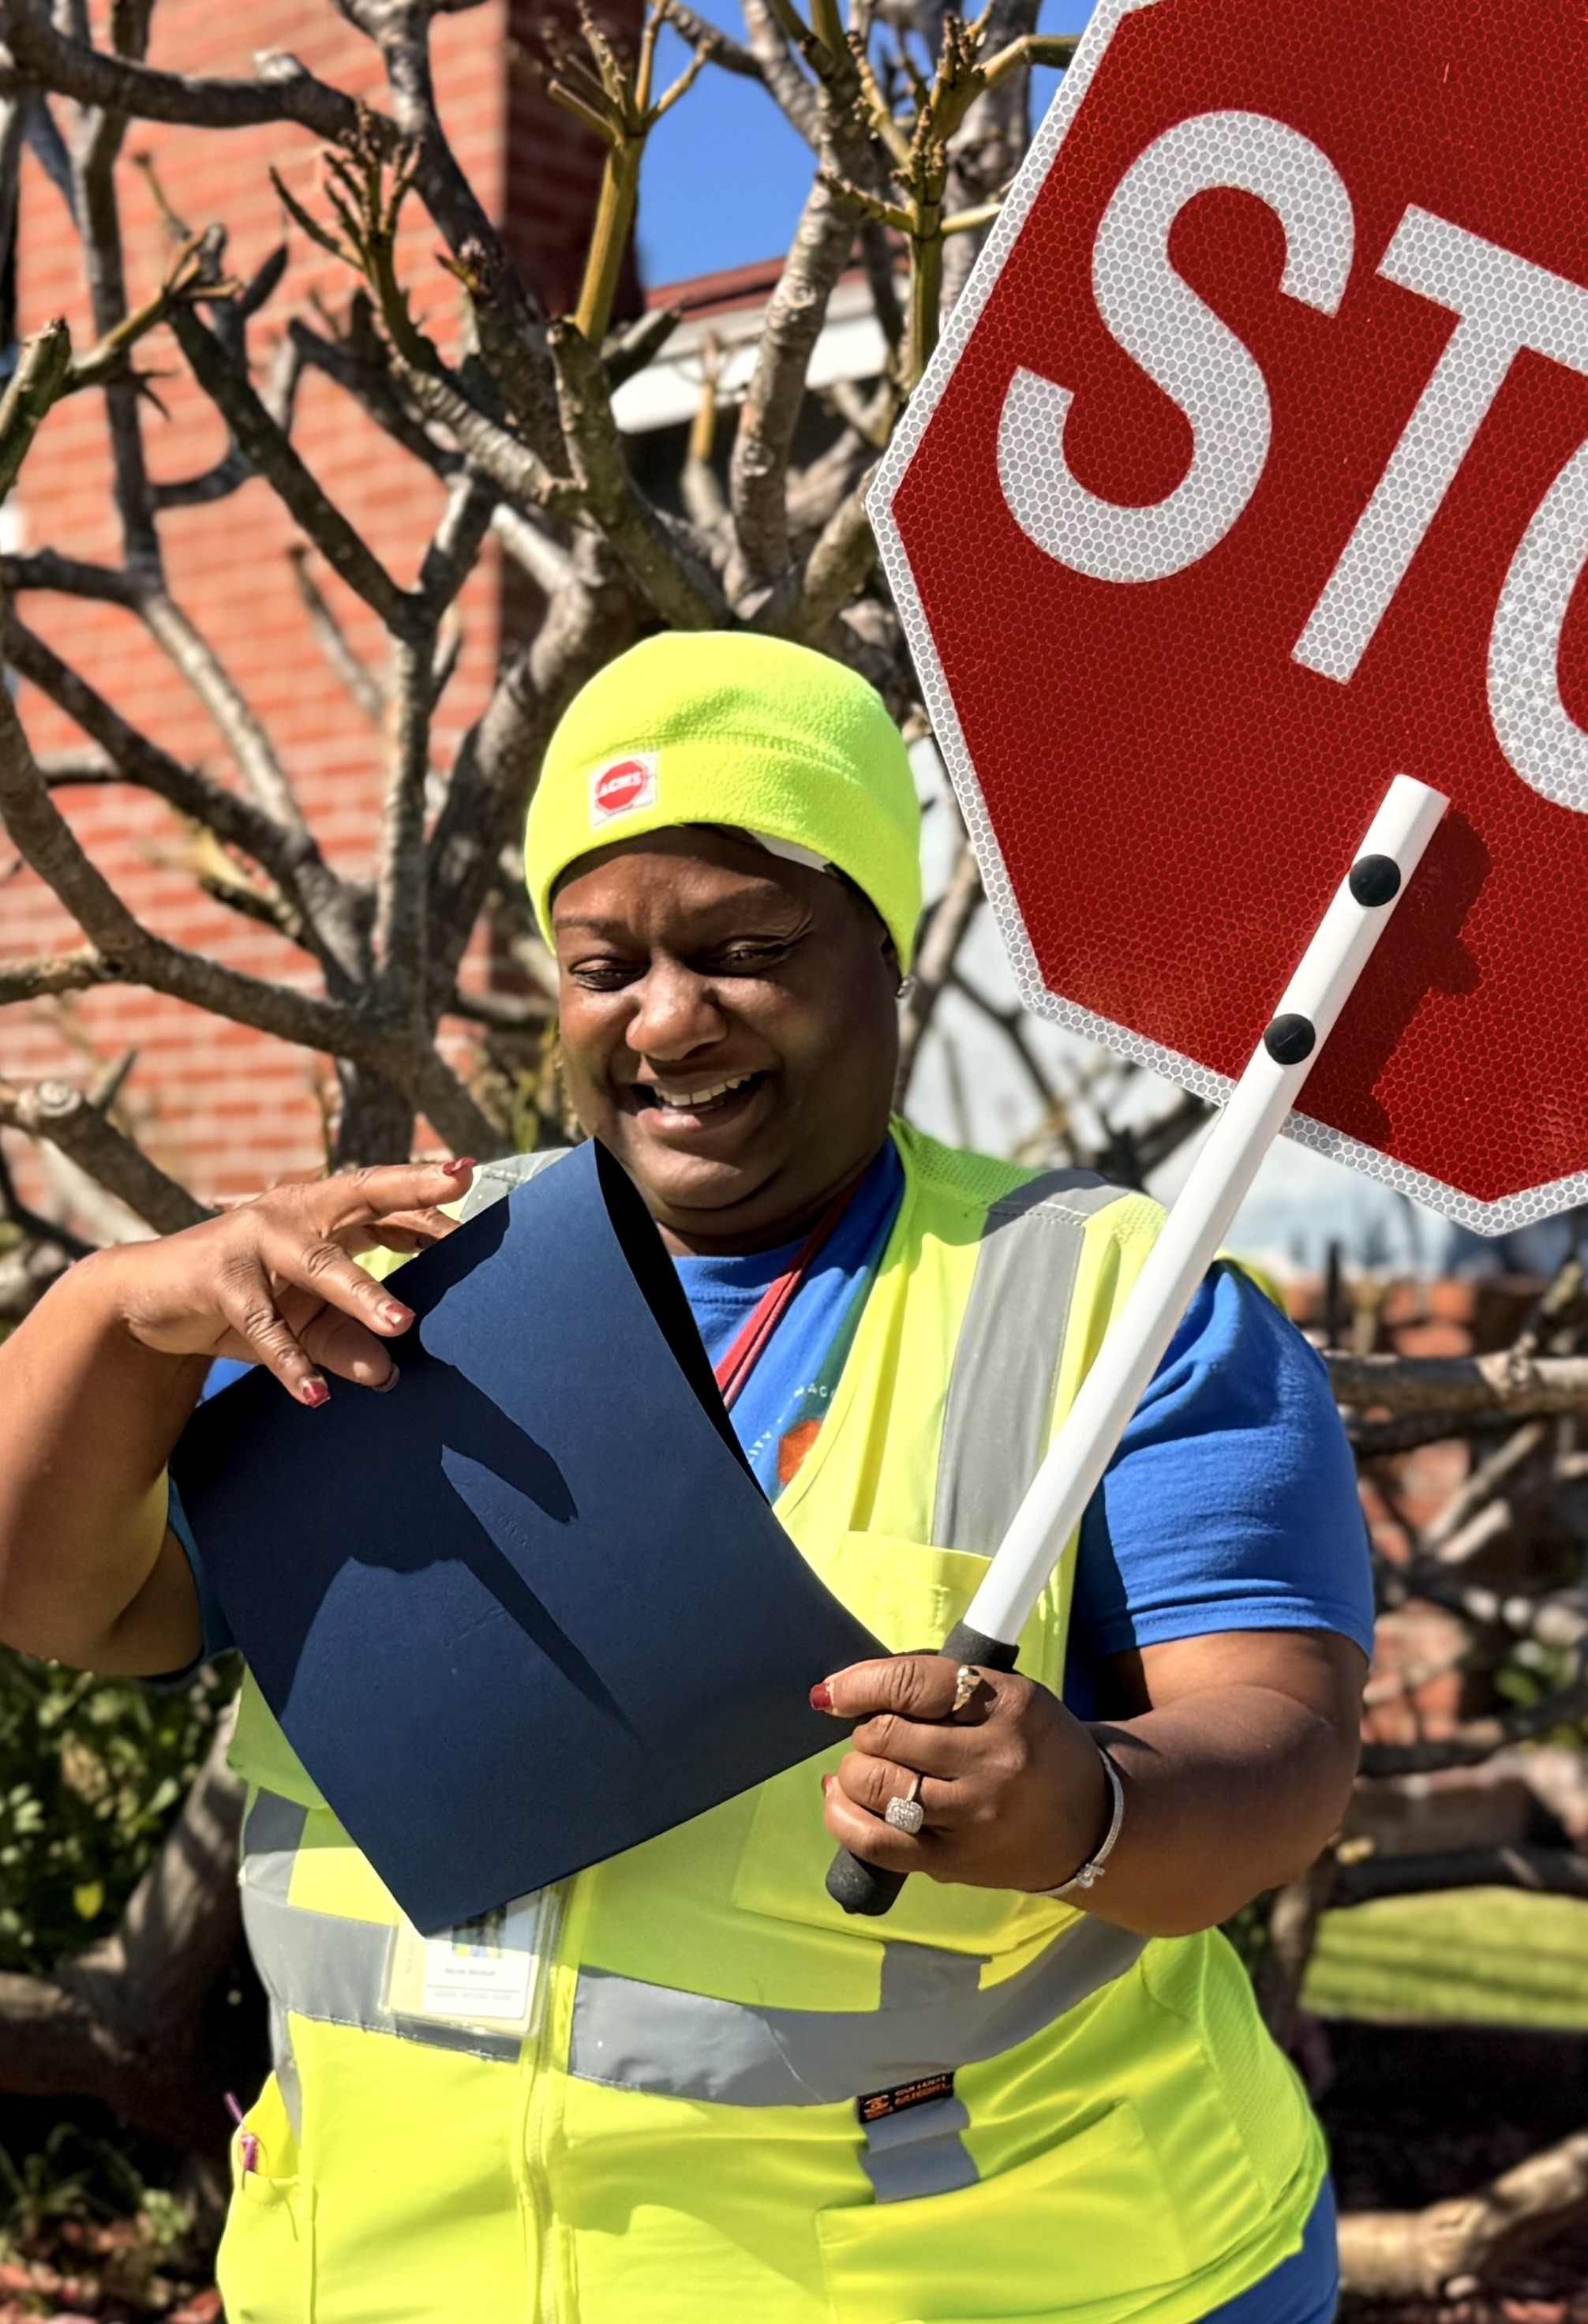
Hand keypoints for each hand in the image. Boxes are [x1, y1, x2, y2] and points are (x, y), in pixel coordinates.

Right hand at [96, 1160, 473, 1406]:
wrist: (150, 1302)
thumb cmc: (246, 1300)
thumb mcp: (306, 1324)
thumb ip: (348, 1344)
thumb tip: (391, 1377)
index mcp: (323, 1211)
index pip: (386, 1198)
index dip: (428, 1195)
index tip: (474, 1186)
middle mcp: (294, 1212)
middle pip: (361, 1193)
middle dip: (411, 1187)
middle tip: (459, 1182)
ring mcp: (254, 1239)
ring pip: (319, 1264)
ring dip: (362, 1294)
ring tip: (402, 1324)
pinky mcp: (219, 1277)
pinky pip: (263, 1323)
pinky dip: (291, 1360)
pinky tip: (317, 1393)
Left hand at [816, 1654, 1113, 1893]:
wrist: (1090, 1825)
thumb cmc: (1037, 1747)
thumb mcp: (1010, 1694)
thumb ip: (940, 1686)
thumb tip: (852, 1690)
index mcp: (1010, 1705)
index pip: (915, 1683)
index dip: (861, 1683)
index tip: (835, 1691)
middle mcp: (993, 1761)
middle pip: (885, 1735)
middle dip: (865, 1729)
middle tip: (879, 1734)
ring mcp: (972, 1816)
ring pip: (874, 1784)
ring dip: (854, 1769)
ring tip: (868, 1766)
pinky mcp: (954, 1862)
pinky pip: (876, 1842)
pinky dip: (843, 1816)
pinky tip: (842, 1799)